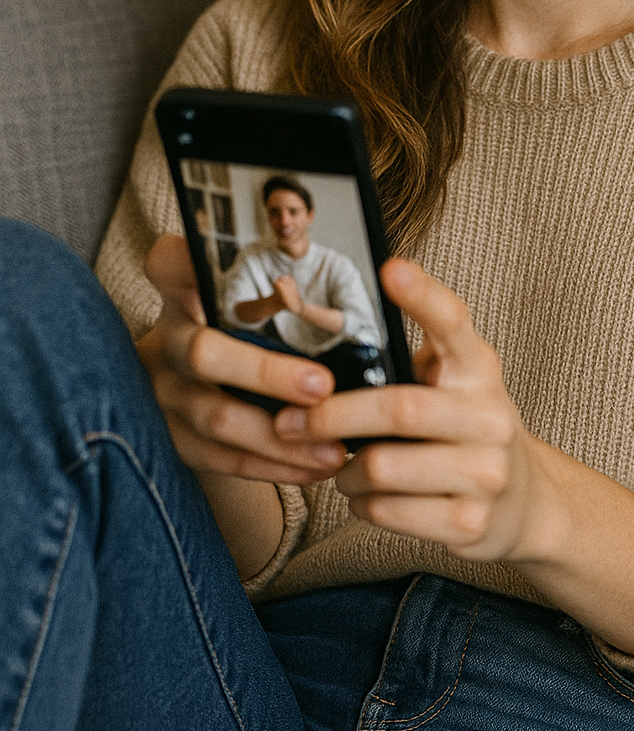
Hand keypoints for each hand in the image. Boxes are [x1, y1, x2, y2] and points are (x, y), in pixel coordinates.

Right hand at [137, 235, 346, 486]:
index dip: (192, 265)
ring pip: (218, 417)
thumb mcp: (239, 294)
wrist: (185, 377)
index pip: (171, 263)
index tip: (247, 277)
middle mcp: (167, 339)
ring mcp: (164, 393)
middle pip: (203, 354)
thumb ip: (273, 284)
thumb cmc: (235, 327)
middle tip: (322, 386)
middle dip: (267, 374)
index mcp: (180, 291)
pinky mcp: (174, 439)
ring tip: (333, 446)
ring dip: (281, 438)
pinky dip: (274, 466)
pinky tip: (314, 465)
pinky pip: (224, 460)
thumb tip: (373, 282)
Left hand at [275, 258, 543, 562]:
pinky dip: (361, 503)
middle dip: (331, 416)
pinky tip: (367, 495)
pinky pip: (387, 511)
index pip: (453, 322)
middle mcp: (489, 416)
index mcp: (478, 369)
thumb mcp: (454, 385)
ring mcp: (485, 473)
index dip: (422, 295)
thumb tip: (325, 353)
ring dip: (344, 470)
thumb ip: (410, 362)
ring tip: (340, 466)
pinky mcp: (470, 522)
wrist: (524, 503)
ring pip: (382, 467)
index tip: (391, 269)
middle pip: (397, 408)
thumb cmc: (466, 432)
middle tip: (291, 422)